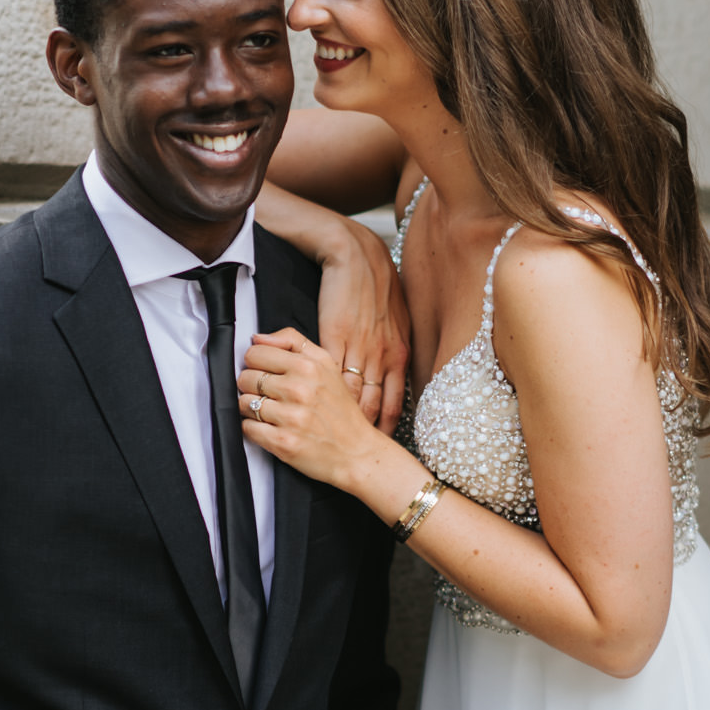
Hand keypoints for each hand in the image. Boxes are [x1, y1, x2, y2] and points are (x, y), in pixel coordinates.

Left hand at [239, 329, 389, 492]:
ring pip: (243, 403)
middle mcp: (298, 390)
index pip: (255, 354)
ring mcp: (290, 418)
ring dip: (252, 409)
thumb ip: (293, 342)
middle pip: (245, 378)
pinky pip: (247, 429)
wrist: (358, 452)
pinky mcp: (283, 443)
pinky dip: (254, 429)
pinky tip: (271, 428)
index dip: (255, 363)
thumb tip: (258, 338)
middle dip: (252, 386)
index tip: (263, 371)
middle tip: (268, 394)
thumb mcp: (327, 364)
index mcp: (308, 367)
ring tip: (271, 413)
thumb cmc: (341, 410)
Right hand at [313, 222, 409, 436]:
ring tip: (330, 438)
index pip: (393, 401)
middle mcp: (381, 354)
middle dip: (365, 431)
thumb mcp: (398, 322)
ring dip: (342, 417)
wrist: (357, 255)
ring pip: (350, 394)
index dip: (386, 427)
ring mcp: (357, 347)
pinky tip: (311, 407)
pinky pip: (328, 373)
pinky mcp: (333, 337)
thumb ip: (395, 350)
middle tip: (356, 454)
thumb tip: (394, 372)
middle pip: (372, 405)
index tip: (380, 446)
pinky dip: (321, 392)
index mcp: (398, 353)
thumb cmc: (377, 287)